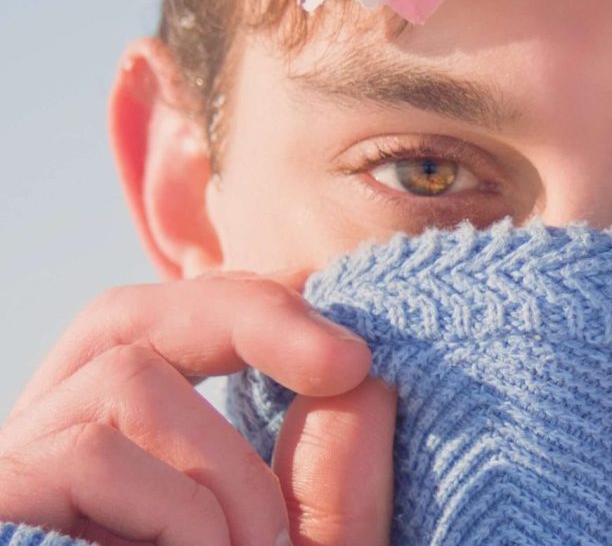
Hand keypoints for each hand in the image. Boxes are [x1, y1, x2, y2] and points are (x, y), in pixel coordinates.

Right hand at [0, 274, 393, 545]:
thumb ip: (329, 491)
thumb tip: (365, 383)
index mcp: (114, 467)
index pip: (159, 334)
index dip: (248, 313)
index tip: (351, 354)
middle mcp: (44, 465)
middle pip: (124, 321)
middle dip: (248, 319)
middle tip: (348, 362)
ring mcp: (8, 488)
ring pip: (128, 382)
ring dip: (227, 470)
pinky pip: (89, 451)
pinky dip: (178, 510)